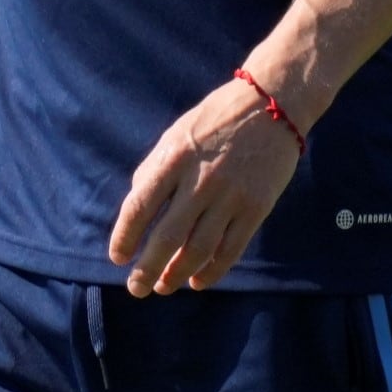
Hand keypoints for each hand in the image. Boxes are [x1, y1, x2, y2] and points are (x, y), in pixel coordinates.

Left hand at [107, 78, 306, 295]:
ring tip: (164, 287)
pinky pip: (231, 248)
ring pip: (199, 249)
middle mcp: (202, 179)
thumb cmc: (216, 119)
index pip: (140, 206)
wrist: (273, 103)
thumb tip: (136, 212)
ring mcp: (231, 195)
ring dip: (177, 275)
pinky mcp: (257, 207)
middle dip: (147, 268)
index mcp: (175, 157)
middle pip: (168, 237)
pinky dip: (213, 270)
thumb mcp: (176, 134)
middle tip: (136, 288)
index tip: (118, 257)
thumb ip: (154, 170)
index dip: (125, 237)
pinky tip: (198, 281)